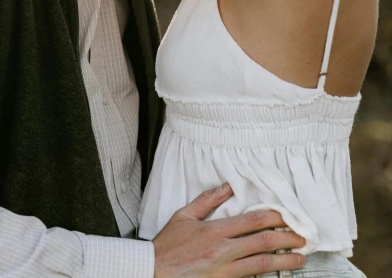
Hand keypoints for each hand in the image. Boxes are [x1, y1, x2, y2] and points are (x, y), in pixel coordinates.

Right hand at [153, 185, 306, 277]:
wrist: (153, 274)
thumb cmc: (167, 246)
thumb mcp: (183, 216)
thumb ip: (207, 201)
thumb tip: (227, 186)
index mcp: (214, 231)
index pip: (252, 221)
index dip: (274, 217)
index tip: (288, 216)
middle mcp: (222, 251)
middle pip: (262, 243)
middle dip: (286, 239)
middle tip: (303, 237)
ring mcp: (224, 271)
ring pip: (261, 265)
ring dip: (284, 261)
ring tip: (300, 258)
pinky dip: (265, 275)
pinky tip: (276, 272)